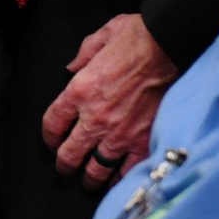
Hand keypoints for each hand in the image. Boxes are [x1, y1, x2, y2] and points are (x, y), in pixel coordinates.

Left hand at [40, 13, 177, 185]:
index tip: (52, 140)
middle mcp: (95, 117)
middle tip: (64, 170)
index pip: (52, 123)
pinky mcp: (143, 140)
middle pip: (69, 153)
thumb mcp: (101, 36)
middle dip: (64, 166)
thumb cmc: (138, 39)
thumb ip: (83, 54)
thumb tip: (74, 66)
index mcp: (79, 91)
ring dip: (90, 178)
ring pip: (96, 168)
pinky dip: (120, 179)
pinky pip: (127, 170)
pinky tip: (117, 182)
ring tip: (89, 182)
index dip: (49, 136)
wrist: (169, 46)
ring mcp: (120, 133)